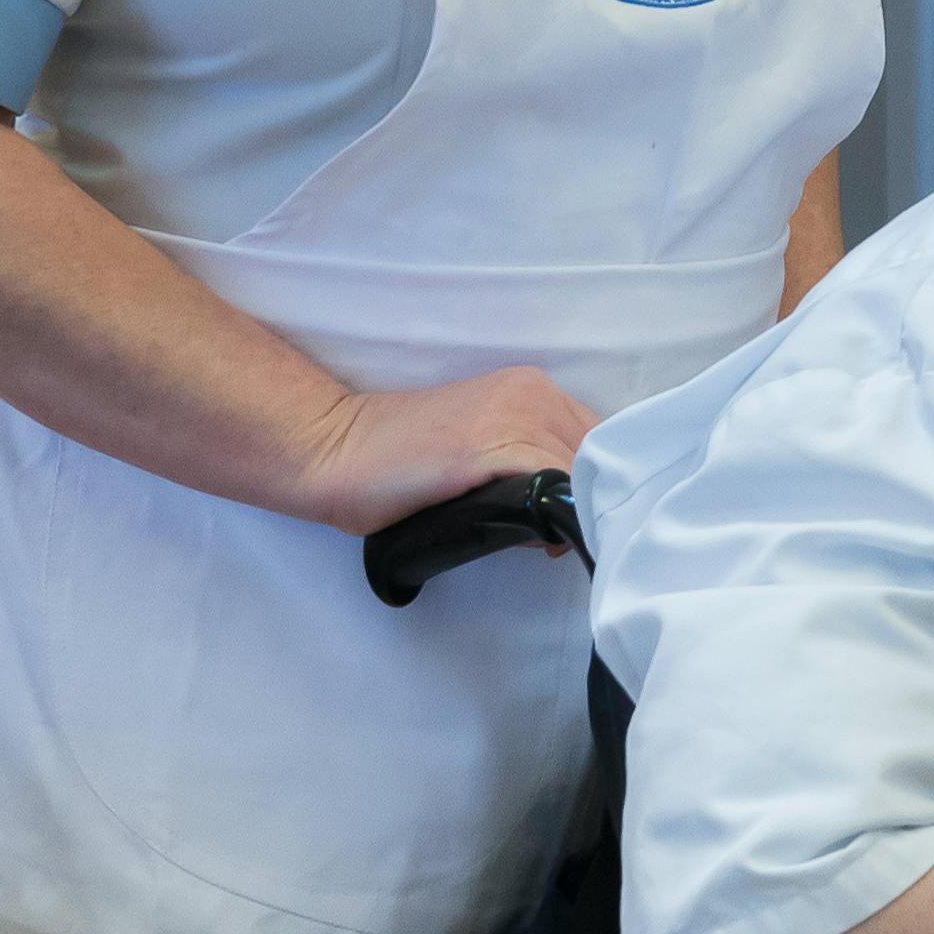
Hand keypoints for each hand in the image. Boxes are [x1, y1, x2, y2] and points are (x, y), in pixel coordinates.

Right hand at [278, 365, 596, 537]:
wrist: (336, 450)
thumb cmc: (399, 461)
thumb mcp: (479, 452)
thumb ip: (527, 467)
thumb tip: (566, 516)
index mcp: (530, 389)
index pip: (598, 439)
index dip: (595, 483)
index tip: (579, 518)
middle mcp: (531, 394)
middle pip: (597, 456)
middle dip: (588, 501)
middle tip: (564, 539)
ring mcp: (513, 417)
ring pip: (581, 473)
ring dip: (574, 513)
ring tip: (548, 543)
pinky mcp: (492, 448)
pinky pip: (553, 484)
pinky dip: (556, 515)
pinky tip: (542, 541)